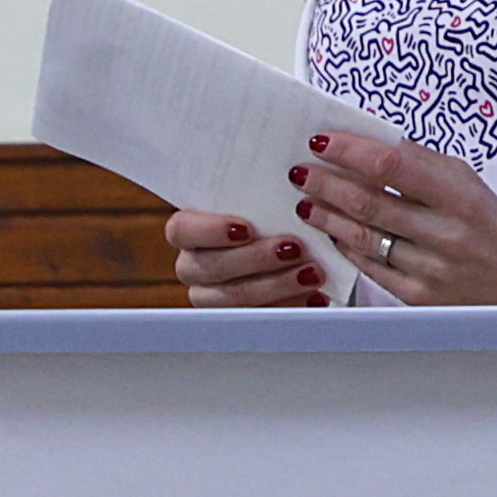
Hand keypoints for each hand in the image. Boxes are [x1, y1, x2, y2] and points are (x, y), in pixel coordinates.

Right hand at [167, 208, 332, 310]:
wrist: (284, 238)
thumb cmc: (267, 210)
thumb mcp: (260, 196)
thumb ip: (258, 192)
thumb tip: (284, 178)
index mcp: (187, 231)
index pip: (182, 230)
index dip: (210, 230)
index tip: (245, 228)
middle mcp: (192, 265)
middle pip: (212, 267)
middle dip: (256, 259)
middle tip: (294, 248)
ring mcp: (211, 296)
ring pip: (233, 298)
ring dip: (276, 285)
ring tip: (312, 273)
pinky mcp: (237, 318)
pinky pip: (258, 319)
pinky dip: (289, 307)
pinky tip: (315, 296)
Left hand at [290, 131, 496, 305]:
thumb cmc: (490, 226)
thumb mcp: (467, 183)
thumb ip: (421, 161)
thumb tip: (370, 140)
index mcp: (459, 196)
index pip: (392, 165)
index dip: (350, 151)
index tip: (322, 142)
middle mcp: (445, 233)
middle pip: (369, 202)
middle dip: (326, 184)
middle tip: (301, 171)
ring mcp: (430, 269)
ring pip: (364, 237)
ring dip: (327, 217)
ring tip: (305, 201)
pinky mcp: (419, 297)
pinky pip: (371, 268)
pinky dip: (346, 247)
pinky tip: (332, 232)